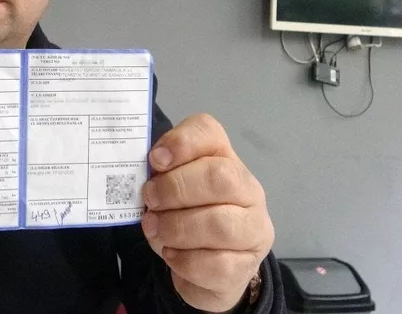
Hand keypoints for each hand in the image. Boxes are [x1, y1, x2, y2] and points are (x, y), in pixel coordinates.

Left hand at [141, 114, 273, 312]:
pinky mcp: (246, 266)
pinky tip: (171, 255)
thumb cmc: (183, 215)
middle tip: (150, 201)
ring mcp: (253, 228)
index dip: (181, 142)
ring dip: (177, 227)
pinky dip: (185, 261)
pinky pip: (217, 265)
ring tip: (154, 230)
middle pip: (220, 177)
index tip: (155, 160)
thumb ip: (157, 174)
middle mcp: (247, 188)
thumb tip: (148, 168)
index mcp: (223, 158)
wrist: (205, 267)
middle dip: (175, 189)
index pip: (209, 133)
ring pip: (220, 224)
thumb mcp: (165, 189)